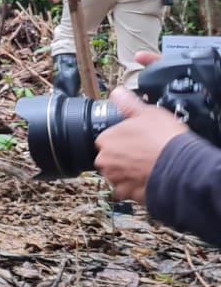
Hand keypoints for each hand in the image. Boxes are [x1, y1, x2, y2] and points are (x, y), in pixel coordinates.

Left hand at [94, 87, 188, 204]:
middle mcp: (106, 160)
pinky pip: (126, 190)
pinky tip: (146, 178)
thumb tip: (117, 93)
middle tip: (141, 152)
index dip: (121, 138)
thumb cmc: (164, 139)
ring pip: (116, 174)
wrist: (180, 166)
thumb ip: (128, 103)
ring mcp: (116, 178)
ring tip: (146, 165)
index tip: (132, 139)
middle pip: (109, 157)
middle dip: (122, 156)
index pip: (106, 138)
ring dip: (127, 171)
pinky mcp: (127, 193)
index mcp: (106, 139)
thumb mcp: (147, 112)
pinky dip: (134, 186)